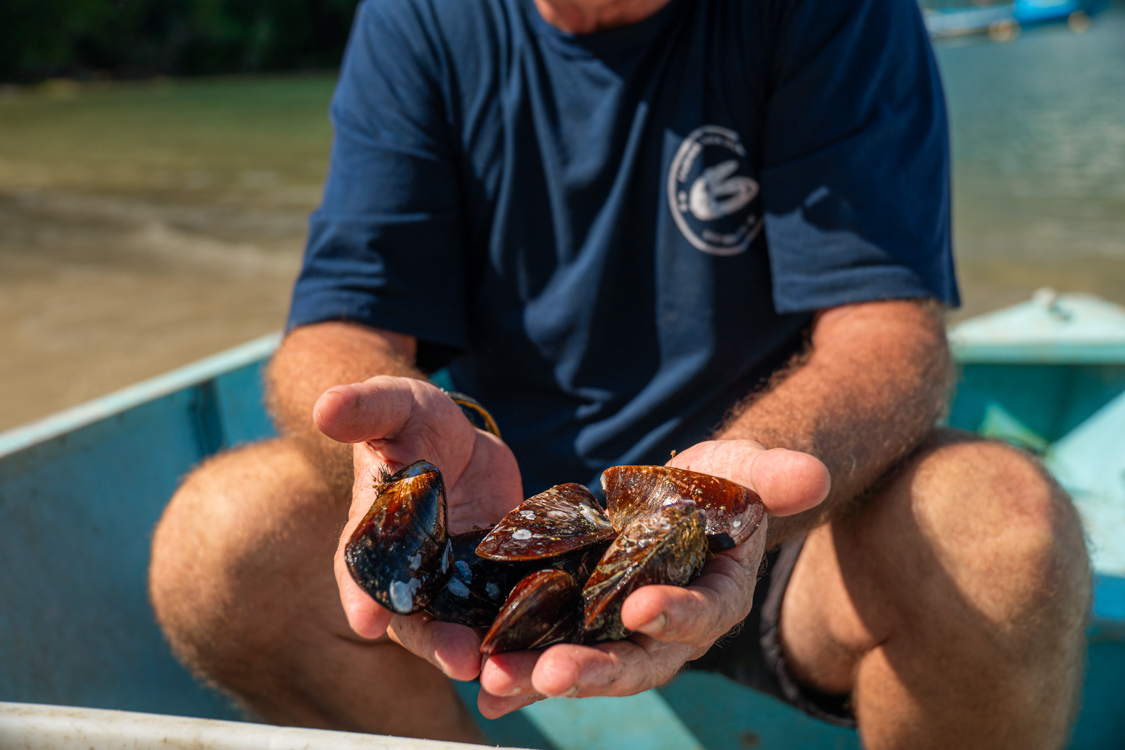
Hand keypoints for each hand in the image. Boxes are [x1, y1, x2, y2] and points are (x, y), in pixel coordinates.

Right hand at [317, 376, 522, 679]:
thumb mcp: (393, 406)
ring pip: (467, 628)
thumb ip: (365, 409)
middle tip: (460, 660)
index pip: (361, 573)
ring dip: (486, 652)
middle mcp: (411, 574)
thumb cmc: (411, 422)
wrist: (458, 439)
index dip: (362, 596)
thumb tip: (324, 407)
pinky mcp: (497, 582)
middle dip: (438, 643)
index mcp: (373, 538)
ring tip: (507, 670)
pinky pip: (511, 612)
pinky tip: (554, 648)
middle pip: (419, 619)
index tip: (367, 620)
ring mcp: (456, 583)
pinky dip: (528, 632)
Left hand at [476, 439, 828, 717]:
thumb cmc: (723, 485)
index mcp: (717, 597)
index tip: (642, 609)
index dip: (676, 615)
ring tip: (496, 682)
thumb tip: (812, 475)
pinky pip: (552, 645)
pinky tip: (483, 683)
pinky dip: (521, 666)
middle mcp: (668, 627)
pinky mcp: (583, 617)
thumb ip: (773, 477)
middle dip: (594, 670)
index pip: (702, 613)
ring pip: (585, 662)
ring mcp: (620, 628)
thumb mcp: (748, 471)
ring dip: (541, 675)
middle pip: (635, 659)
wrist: (684, 495)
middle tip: (550, 674)